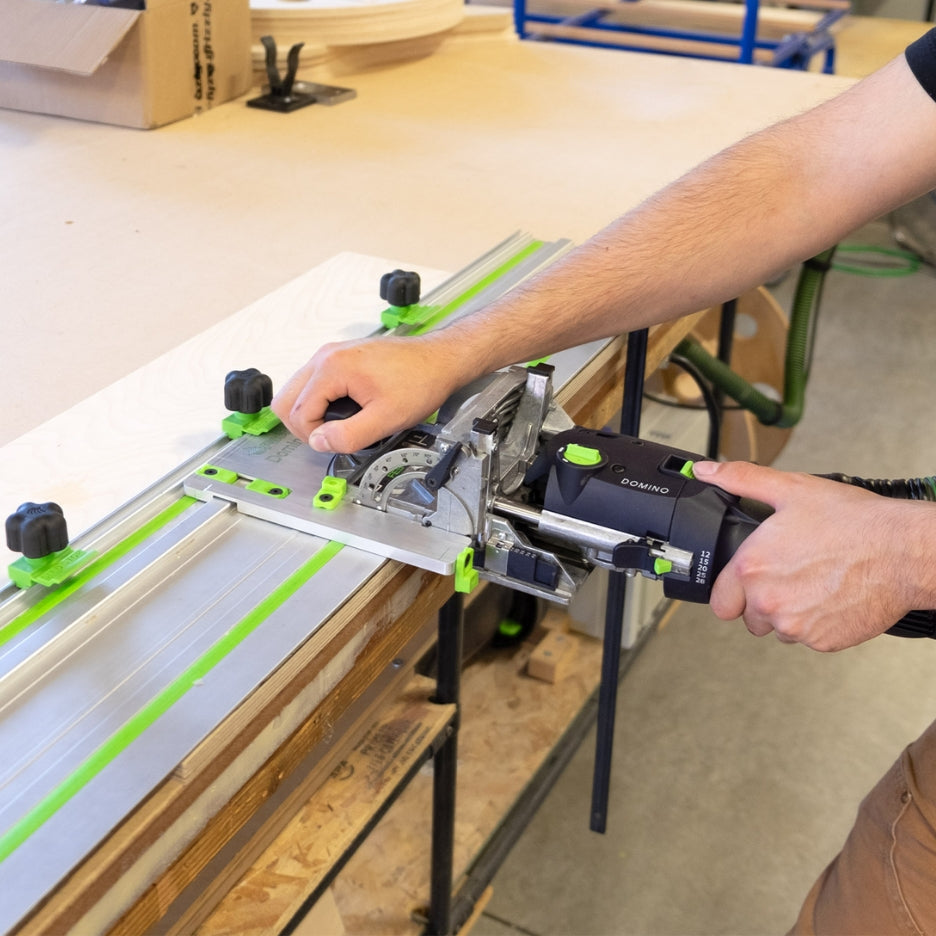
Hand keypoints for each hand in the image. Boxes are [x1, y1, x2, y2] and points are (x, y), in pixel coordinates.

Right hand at [271, 334, 466, 453]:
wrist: (440, 359)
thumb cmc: (420, 381)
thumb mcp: (386, 418)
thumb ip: (349, 435)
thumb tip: (319, 443)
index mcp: (332, 368)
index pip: (298, 412)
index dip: (313, 437)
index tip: (336, 443)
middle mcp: (325, 356)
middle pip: (286, 399)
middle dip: (303, 426)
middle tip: (329, 438)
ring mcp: (332, 354)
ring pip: (297, 390)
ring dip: (310, 413)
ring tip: (339, 426)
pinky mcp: (341, 357)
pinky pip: (314, 383)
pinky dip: (320, 401)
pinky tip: (345, 411)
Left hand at [692, 460, 932, 651]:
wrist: (902, 552)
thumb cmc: (852, 521)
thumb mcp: (790, 489)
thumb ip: (742, 480)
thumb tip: (708, 471)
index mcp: (751, 568)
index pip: (720, 602)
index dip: (734, 590)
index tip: (748, 581)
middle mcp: (768, 602)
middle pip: (749, 617)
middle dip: (762, 601)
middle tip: (788, 576)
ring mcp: (796, 626)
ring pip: (779, 629)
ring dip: (789, 613)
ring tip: (813, 583)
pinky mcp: (823, 642)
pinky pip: (808, 638)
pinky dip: (817, 623)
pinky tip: (831, 596)